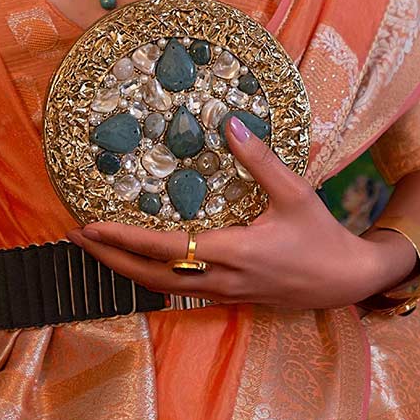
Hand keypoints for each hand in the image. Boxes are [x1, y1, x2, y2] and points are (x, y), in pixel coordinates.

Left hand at [68, 116, 384, 310]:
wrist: (345, 281)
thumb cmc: (321, 236)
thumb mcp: (296, 194)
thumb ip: (260, 160)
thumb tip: (230, 122)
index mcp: (233, 252)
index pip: (166, 247)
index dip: (124, 238)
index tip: (91, 224)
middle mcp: (221, 278)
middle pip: (150, 276)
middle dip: (109, 258)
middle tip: (74, 236)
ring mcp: (223, 292)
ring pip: (161, 287)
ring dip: (124, 270)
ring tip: (95, 249)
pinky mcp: (228, 296)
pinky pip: (178, 290)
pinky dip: (149, 277)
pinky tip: (134, 264)